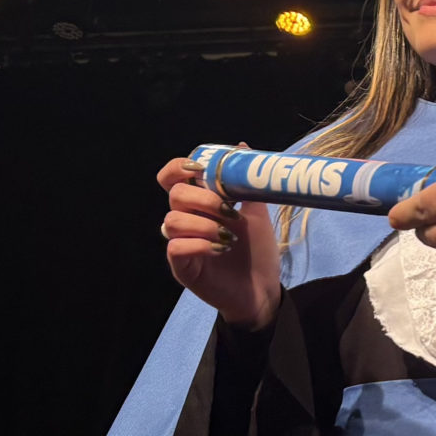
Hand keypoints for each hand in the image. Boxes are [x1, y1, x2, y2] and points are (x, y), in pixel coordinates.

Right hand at [158, 154, 281, 329]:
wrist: (264, 289)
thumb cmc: (257, 251)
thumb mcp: (256, 212)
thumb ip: (246, 183)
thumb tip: (241, 146)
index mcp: (199, 204)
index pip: (171, 178)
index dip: (178, 168)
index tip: (200, 170)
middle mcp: (186, 221)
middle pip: (174, 195)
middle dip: (202, 198)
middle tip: (229, 211)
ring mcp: (182, 244)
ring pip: (172, 221)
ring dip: (203, 223)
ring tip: (229, 236)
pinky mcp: (183, 268)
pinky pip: (176, 248)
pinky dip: (198, 244)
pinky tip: (220, 248)